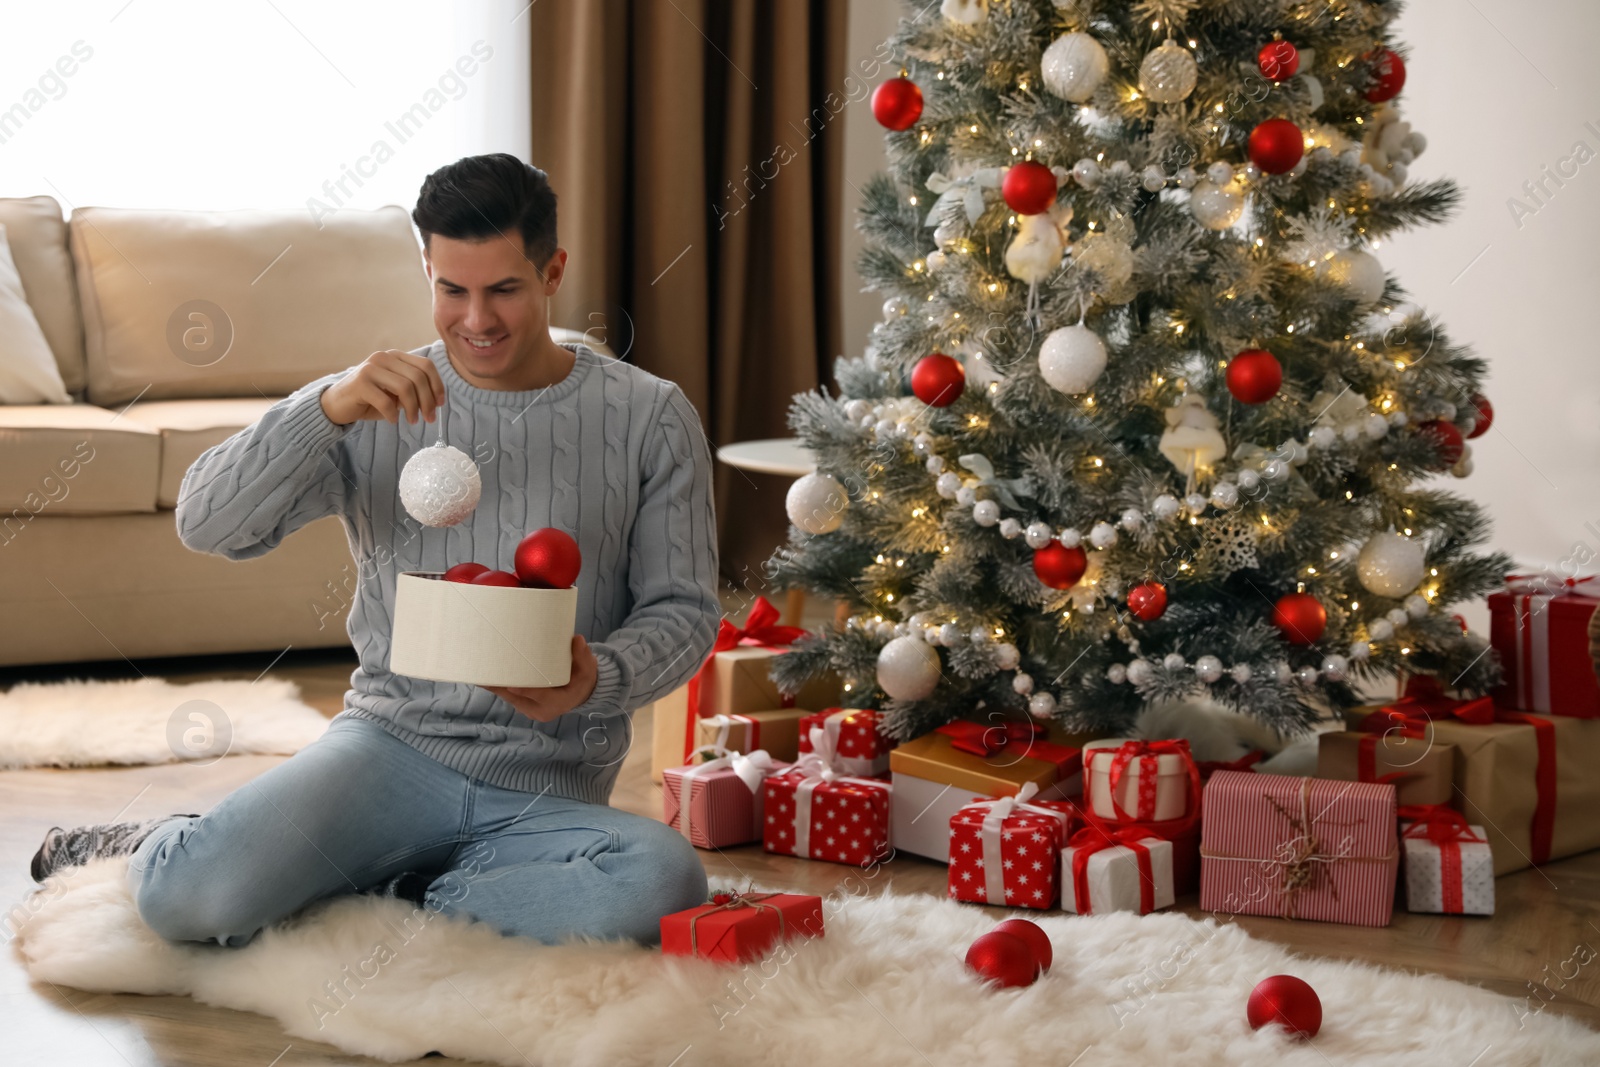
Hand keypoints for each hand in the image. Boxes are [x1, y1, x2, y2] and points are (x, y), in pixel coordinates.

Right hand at [321, 349, 446, 426]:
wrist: (336, 405)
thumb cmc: (370, 400)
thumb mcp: (395, 393)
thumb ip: (413, 391)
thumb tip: (435, 401)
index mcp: (395, 357)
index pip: (426, 366)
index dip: (437, 385)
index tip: (440, 404)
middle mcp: (384, 357)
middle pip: (418, 377)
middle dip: (428, 401)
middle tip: (429, 419)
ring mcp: (371, 368)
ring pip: (405, 388)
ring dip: (413, 409)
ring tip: (413, 421)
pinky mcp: (360, 383)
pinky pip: (386, 401)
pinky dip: (393, 414)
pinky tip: (393, 420)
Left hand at [481, 635, 598, 723]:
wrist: (580, 693)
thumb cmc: (582, 679)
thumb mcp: (587, 668)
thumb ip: (583, 655)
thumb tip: (577, 639)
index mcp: (557, 702)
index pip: (539, 696)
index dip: (524, 690)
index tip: (510, 684)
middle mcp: (540, 710)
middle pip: (516, 697)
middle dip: (500, 686)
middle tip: (483, 673)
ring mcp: (529, 708)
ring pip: (508, 697)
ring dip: (494, 686)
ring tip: (478, 672)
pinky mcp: (522, 704)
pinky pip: (507, 696)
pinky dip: (496, 686)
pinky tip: (483, 677)